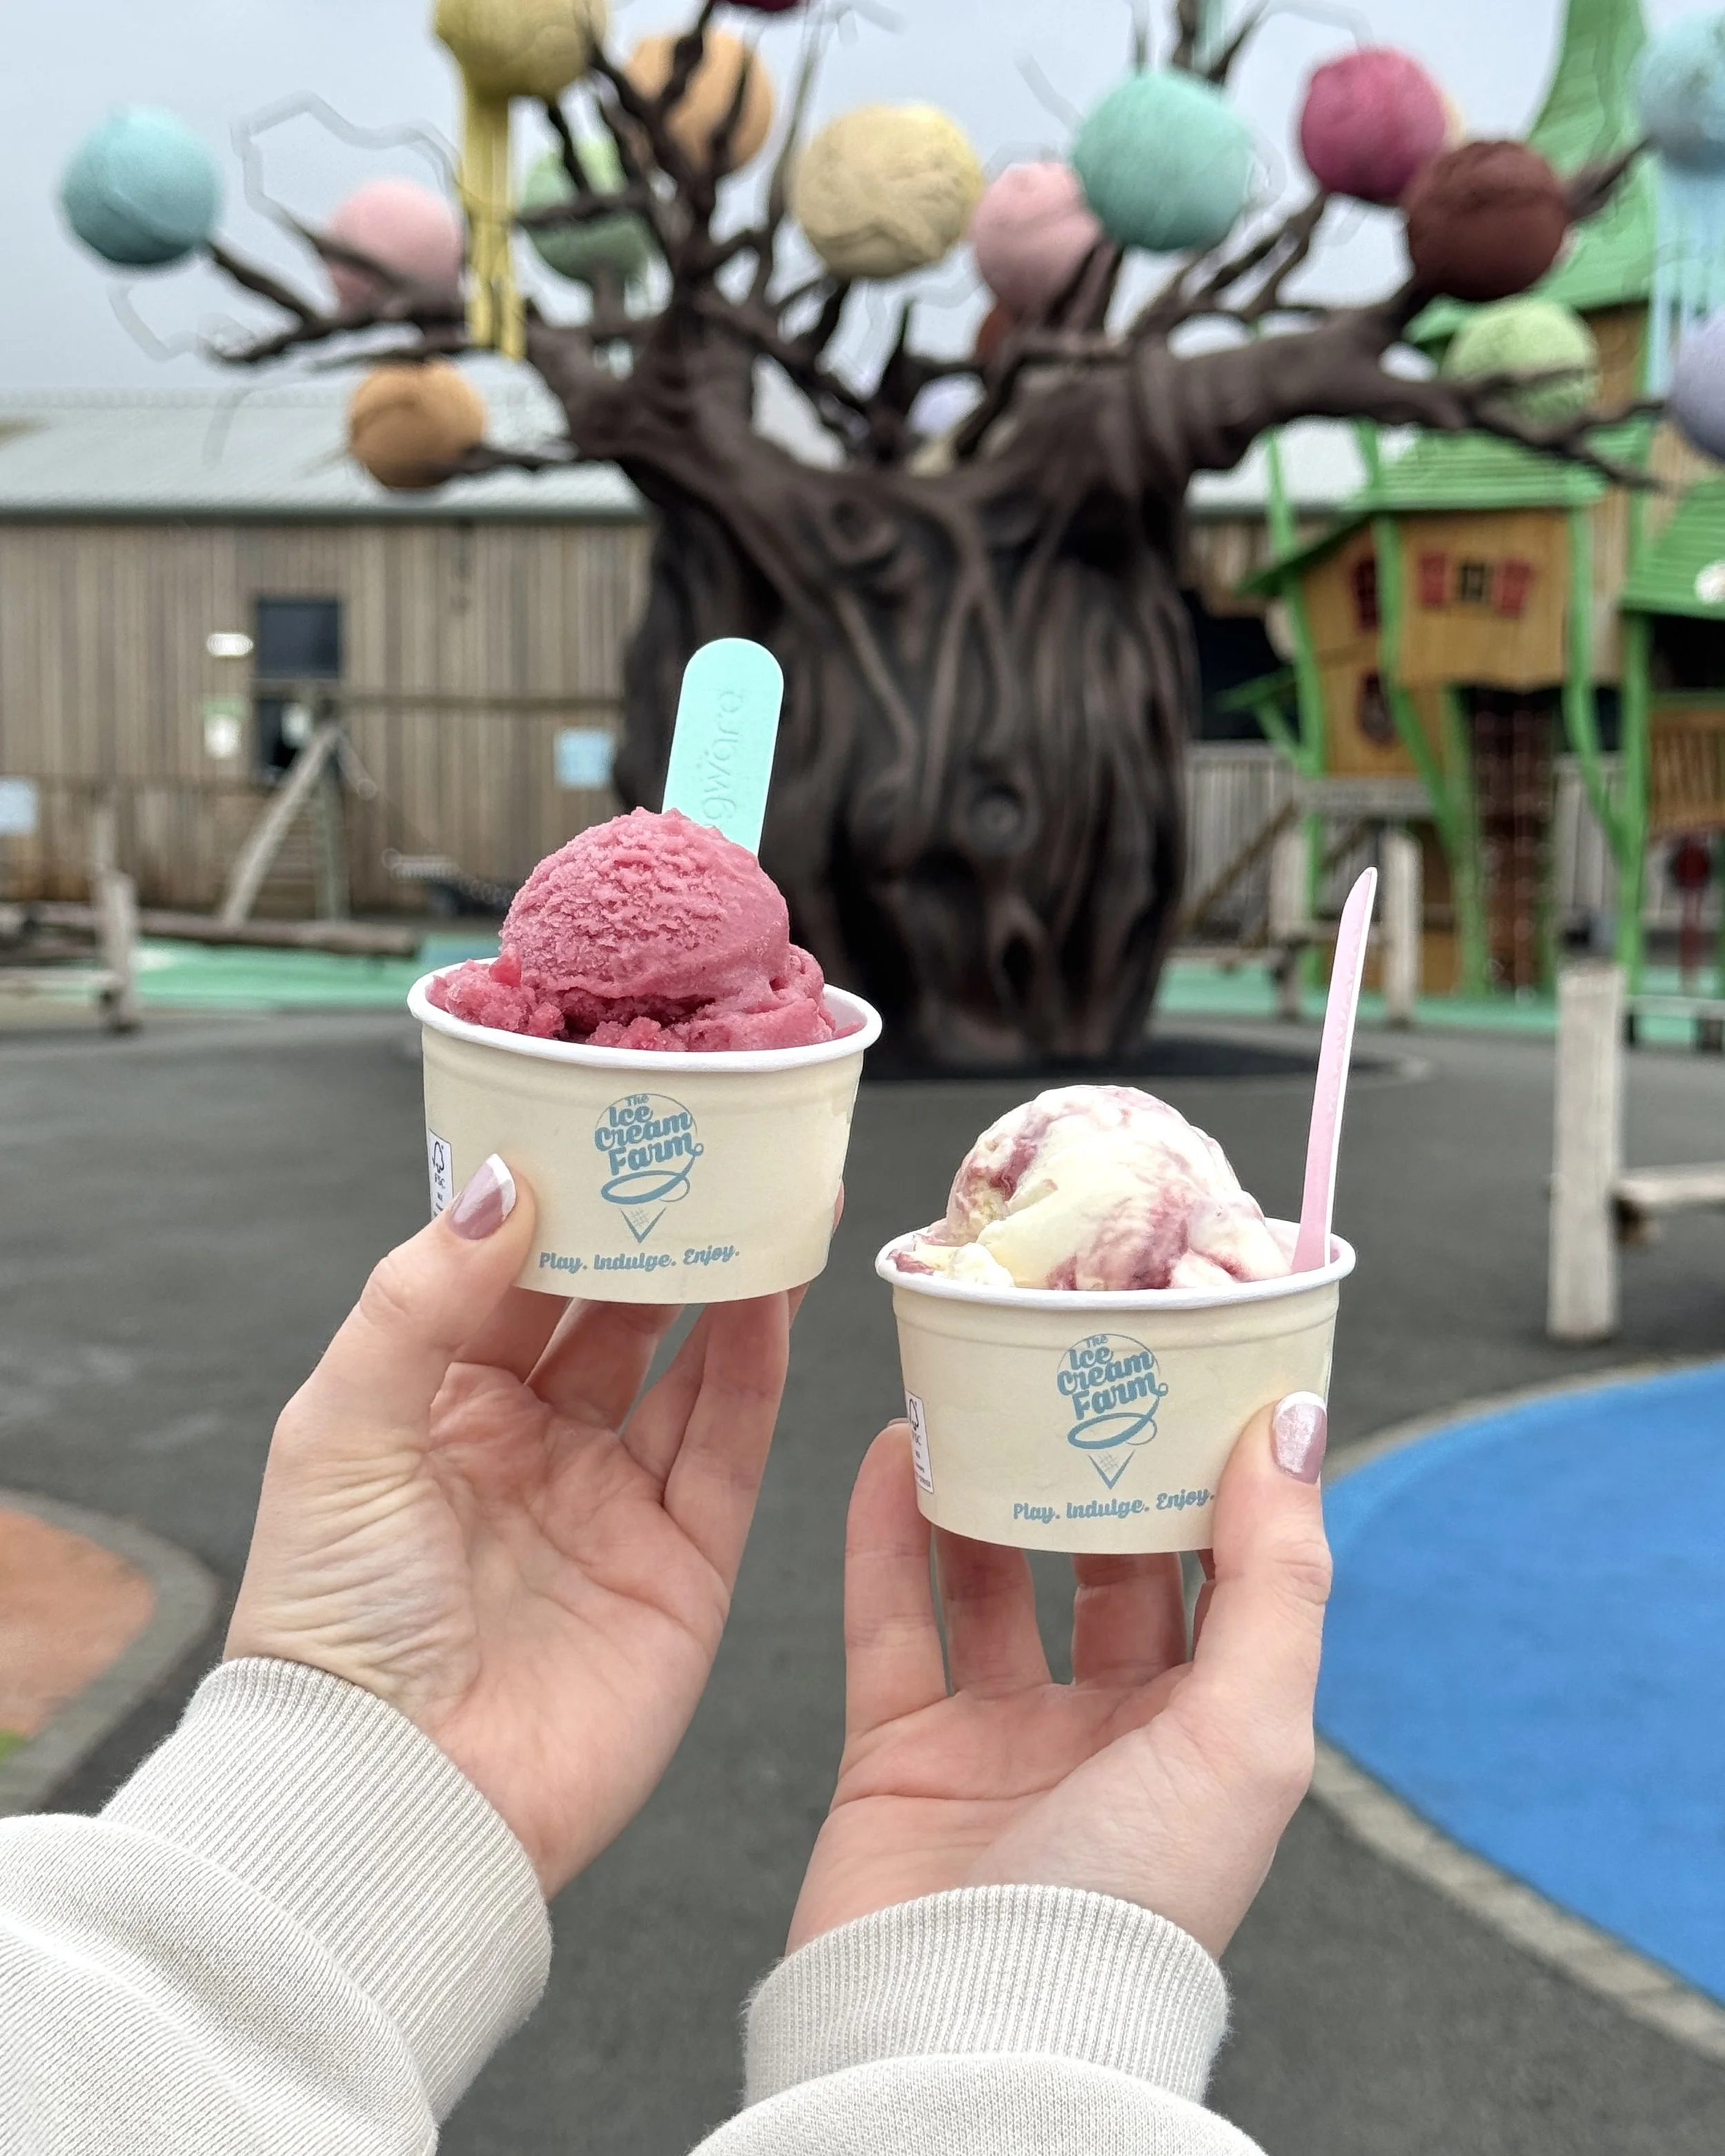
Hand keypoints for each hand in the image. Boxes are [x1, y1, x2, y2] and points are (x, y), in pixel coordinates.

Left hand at [227, 1156, 796, 1895]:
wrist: (392, 1799)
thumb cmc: (331, 1623)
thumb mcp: (340, 1431)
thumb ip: (420, 1299)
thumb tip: (500, 1182)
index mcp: (434, 1408)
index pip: (509, 1275)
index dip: (558, 1198)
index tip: (604, 1118)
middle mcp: (528, 1446)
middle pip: (612, 1310)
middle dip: (657, 1229)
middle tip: (707, 1143)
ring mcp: (609, 1504)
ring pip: (687, 1366)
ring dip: (727, 1283)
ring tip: (767, 1195)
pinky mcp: (681, 1564)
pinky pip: (728, 1447)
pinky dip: (756, 1368)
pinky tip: (774, 1296)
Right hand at [787, 1396, 1331, 1957]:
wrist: (970, 2028)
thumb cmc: (1130, 1905)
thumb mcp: (1248, 1734)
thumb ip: (1277, 1577)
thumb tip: (1294, 1427)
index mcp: (1206, 1737)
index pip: (1218, 1576)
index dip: (1208, 1474)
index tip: (1188, 1370)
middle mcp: (1109, 1736)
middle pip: (1100, 1569)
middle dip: (1092, 1470)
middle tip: (1074, 1366)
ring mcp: (999, 1743)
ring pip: (989, 1582)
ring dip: (985, 1489)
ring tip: (978, 1392)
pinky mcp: (898, 1754)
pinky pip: (891, 1620)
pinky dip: (888, 1533)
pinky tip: (896, 1452)